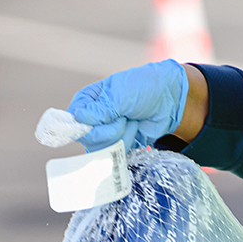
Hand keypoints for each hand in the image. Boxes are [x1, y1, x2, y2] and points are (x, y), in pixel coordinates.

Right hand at [66, 61, 188, 151]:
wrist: (168, 100)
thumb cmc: (143, 88)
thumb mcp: (121, 94)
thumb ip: (100, 109)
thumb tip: (79, 118)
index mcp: (86, 101)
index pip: (74, 121)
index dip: (89, 126)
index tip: (108, 119)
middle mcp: (91, 119)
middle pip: (89, 139)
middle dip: (111, 130)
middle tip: (125, 117)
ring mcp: (104, 133)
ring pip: (103, 149)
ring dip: (123, 136)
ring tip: (131, 120)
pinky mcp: (117, 144)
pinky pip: (116, 154)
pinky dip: (129, 142)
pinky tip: (135, 128)